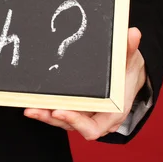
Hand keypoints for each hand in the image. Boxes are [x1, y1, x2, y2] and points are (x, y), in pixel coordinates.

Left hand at [24, 27, 145, 139]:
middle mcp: (97, 118)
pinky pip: (58, 113)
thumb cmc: (128, 68)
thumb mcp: (130, 57)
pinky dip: (45, 109)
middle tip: (33, 109)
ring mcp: (84, 115)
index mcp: (113, 113)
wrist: (127, 73)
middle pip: (72, 126)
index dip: (76, 122)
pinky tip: (30, 102)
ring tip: (28, 108)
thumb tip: (134, 33)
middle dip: (52, 118)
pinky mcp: (75, 109)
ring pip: (62, 121)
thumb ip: (130, 48)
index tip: (60, 111)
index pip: (93, 128)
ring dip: (44, 115)